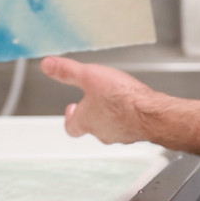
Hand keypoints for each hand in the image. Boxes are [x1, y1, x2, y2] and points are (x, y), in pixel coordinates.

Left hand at [44, 57, 159, 144]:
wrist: (152, 113)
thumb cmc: (121, 98)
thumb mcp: (89, 76)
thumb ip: (67, 71)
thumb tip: (47, 65)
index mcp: (87, 121)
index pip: (71, 128)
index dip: (70, 119)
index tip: (72, 108)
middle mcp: (103, 132)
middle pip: (92, 127)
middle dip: (92, 114)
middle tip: (94, 102)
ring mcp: (122, 134)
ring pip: (112, 128)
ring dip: (111, 116)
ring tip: (115, 101)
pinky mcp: (138, 132)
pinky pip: (130, 126)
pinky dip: (129, 118)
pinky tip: (135, 106)